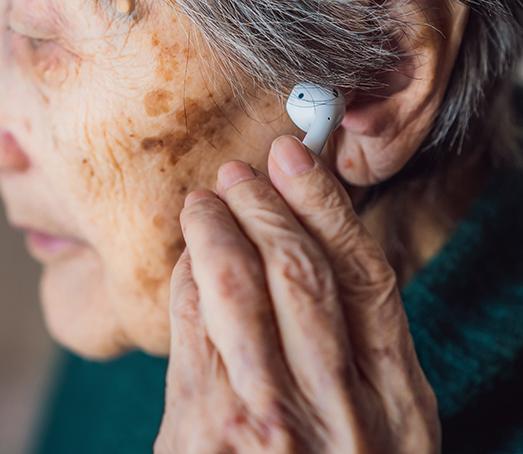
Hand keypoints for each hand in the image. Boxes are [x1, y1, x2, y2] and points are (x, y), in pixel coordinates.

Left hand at [155, 135, 438, 453]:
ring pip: (236, 287)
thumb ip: (356, 345)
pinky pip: (189, 328)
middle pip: (297, 269)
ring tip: (205, 202)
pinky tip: (188, 260)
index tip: (297, 155)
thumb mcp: (381, 423)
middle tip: (240, 172)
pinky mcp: (201, 432)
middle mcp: (335, 405)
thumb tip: (311, 248)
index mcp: (395, 398)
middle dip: (263, 205)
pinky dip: (187, 279)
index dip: (324, 202)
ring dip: (216, 230)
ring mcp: (264, 419)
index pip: (361, 271)